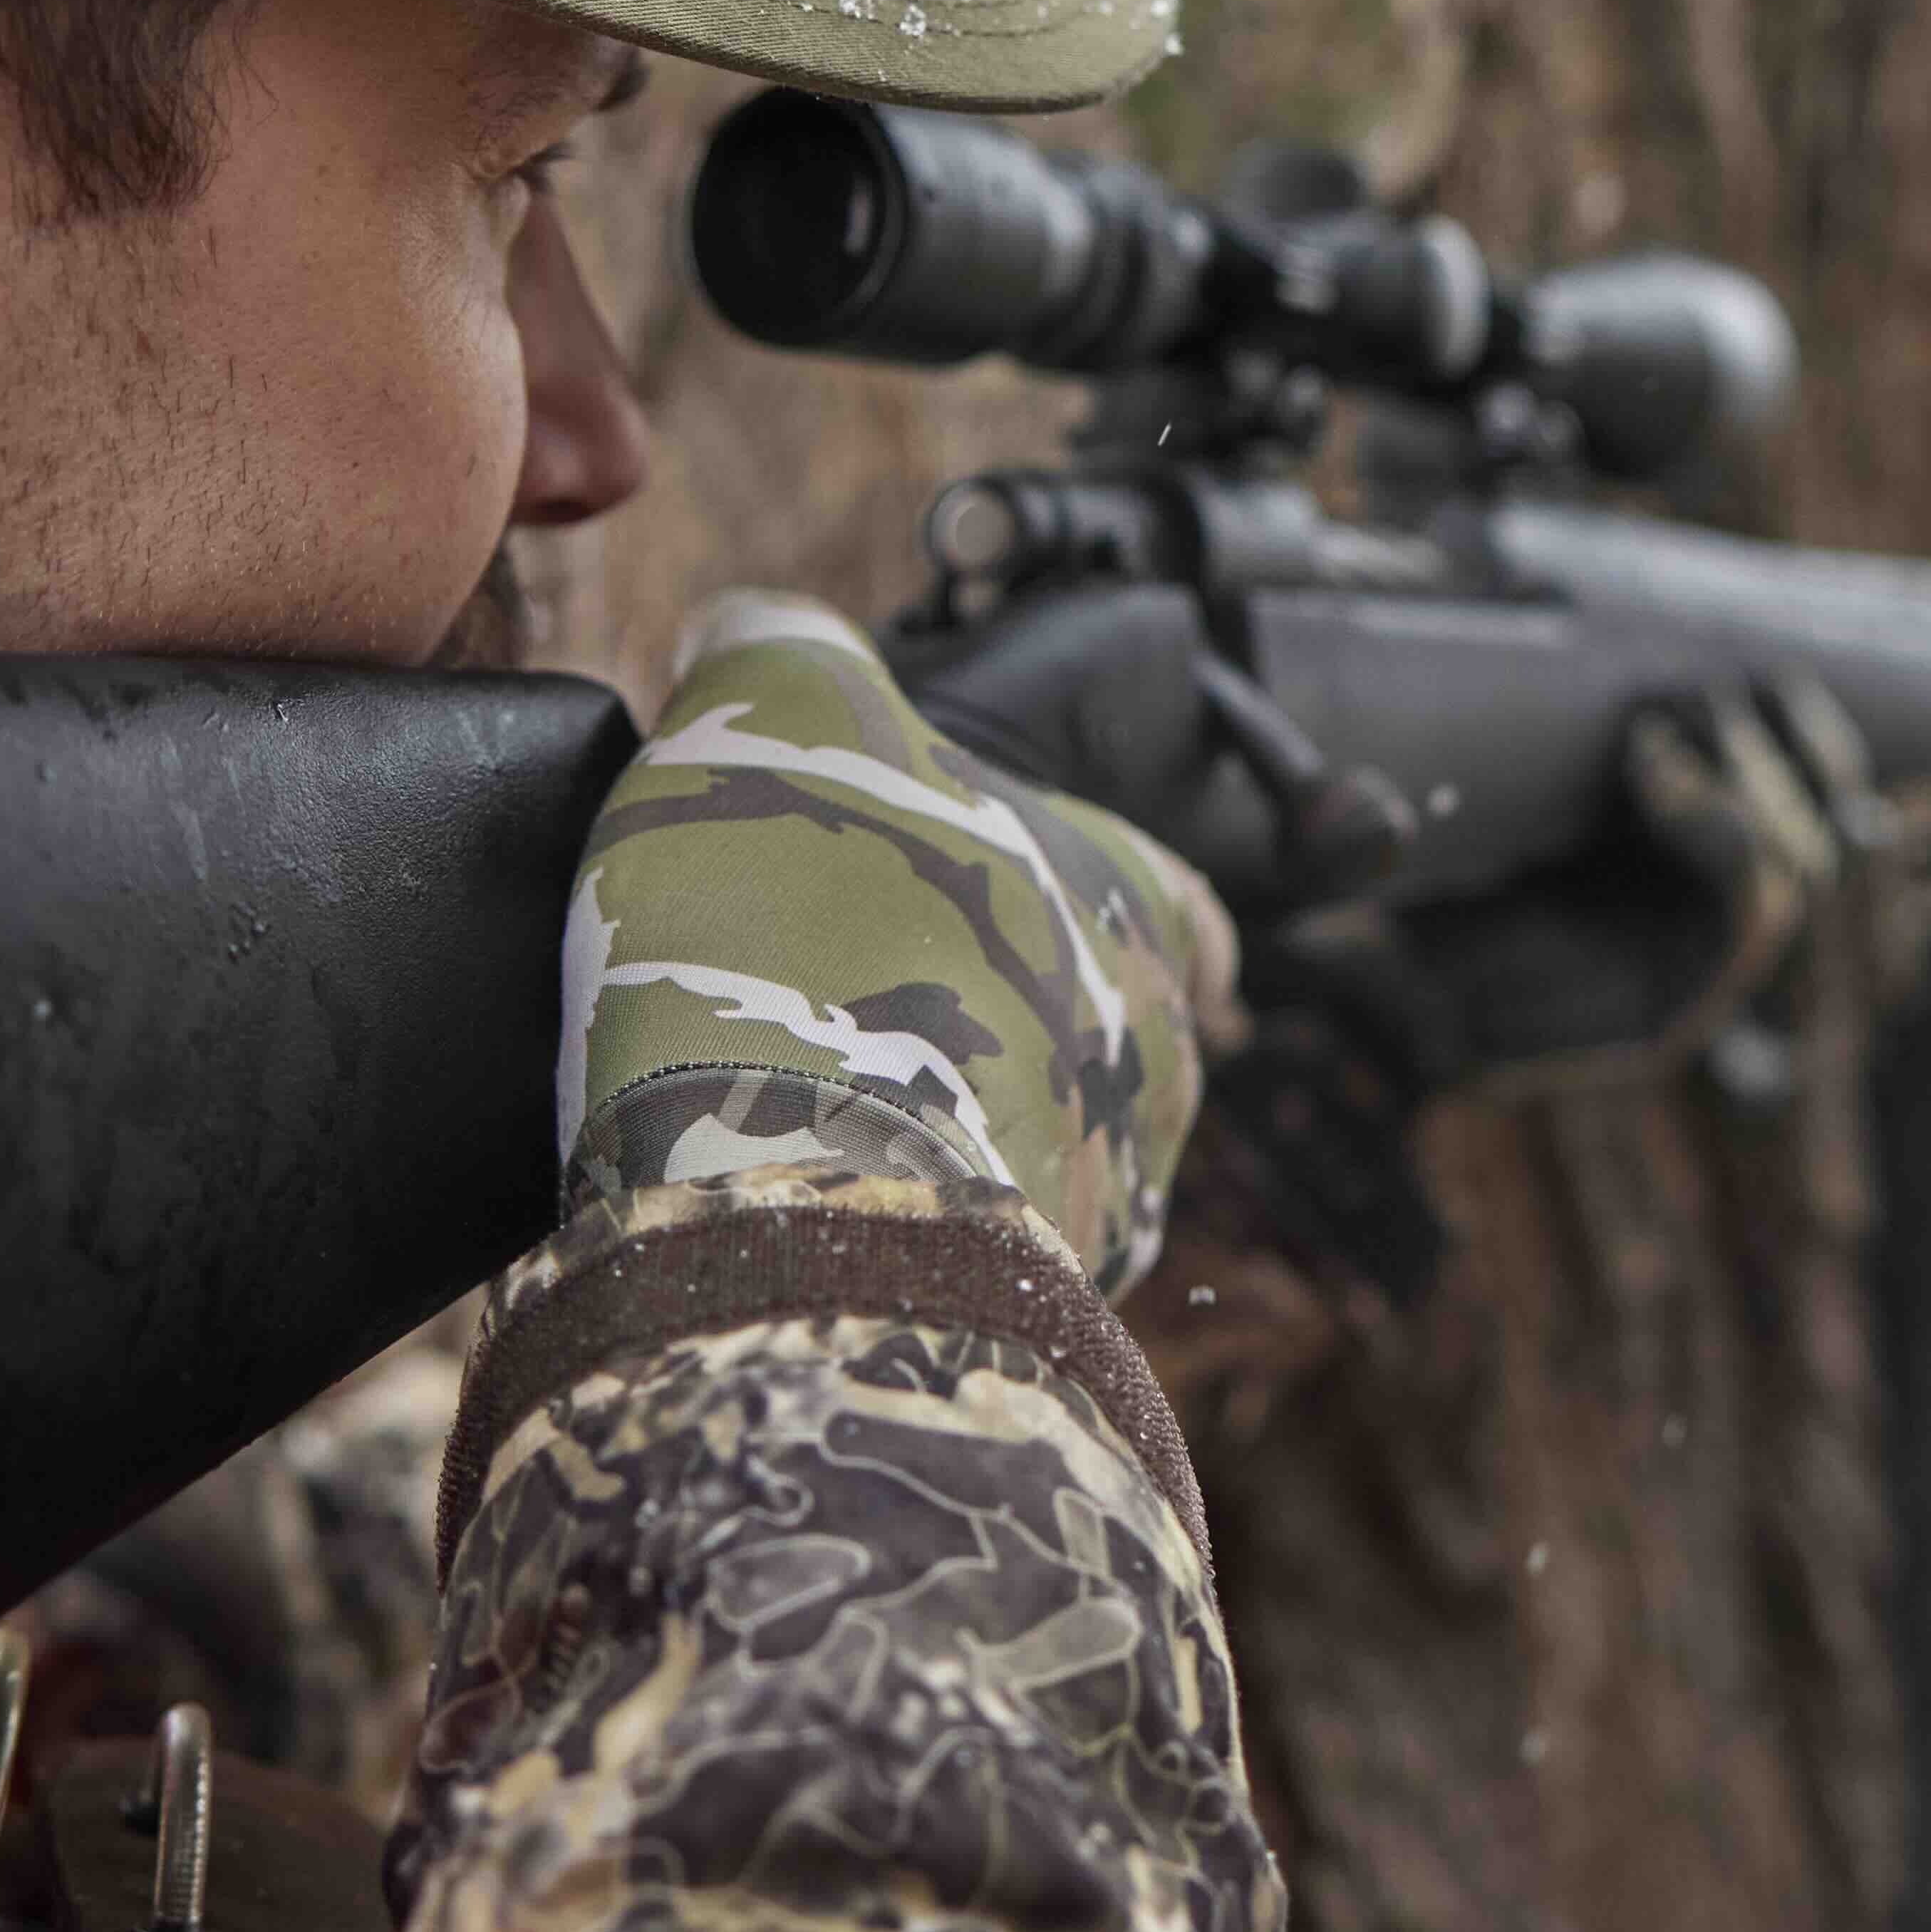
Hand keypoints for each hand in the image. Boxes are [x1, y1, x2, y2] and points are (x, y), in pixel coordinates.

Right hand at [562, 589, 1238, 1291]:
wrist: (781, 1177)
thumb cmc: (795, 927)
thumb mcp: (770, 707)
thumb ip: (776, 646)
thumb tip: (753, 624)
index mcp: (1123, 897)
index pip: (1177, 898)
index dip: (1118, 895)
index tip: (1064, 907)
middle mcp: (1146, 1047)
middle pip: (1118, 1030)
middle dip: (1023, 1024)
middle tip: (898, 1017)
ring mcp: (1097, 1192)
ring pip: (1063, 1156)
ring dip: (980, 1135)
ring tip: (852, 1121)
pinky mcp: (1016, 1307)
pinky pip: (989, 1266)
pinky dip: (927, 1234)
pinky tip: (834, 1209)